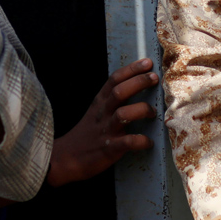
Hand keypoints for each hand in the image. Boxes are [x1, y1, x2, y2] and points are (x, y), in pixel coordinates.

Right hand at [46, 58, 157, 186]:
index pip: (114, 79)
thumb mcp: (96, 111)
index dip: (131, 69)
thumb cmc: (87, 133)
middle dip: (138, 82)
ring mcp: (105, 130)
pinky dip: (140, 141)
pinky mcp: (109, 149)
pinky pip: (127, 143)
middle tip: (154, 78)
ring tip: (153, 113)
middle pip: (119, 92)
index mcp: (100, 102)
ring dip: (141, 110)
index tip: (147, 62)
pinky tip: (148, 142)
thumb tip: (138, 85)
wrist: (66, 158)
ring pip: (123, 115)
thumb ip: (112, 99)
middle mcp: (102, 113)